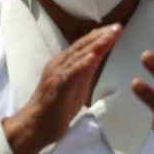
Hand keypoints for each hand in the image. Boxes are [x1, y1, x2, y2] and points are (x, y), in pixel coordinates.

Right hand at [3, 24, 123, 153]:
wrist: (35, 126)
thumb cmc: (56, 107)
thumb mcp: (76, 85)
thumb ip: (85, 70)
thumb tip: (97, 57)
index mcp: (64, 64)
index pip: (84, 46)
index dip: (100, 37)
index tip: (116, 29)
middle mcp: (59, 65)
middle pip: (82, 46)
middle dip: (101, 35)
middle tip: (118, 27)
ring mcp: (56, 74)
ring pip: (77, 56)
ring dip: (95, 44)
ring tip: (110, 35)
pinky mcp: (56, 86)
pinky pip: (70, 73)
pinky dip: (81, 64)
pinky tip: (93, 56)